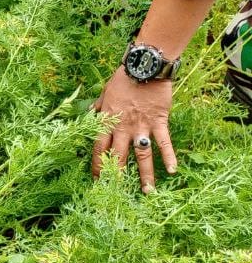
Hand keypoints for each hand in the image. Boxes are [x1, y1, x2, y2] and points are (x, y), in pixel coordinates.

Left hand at [91, 67, 177, 192]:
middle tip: (118, 194)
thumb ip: (97, 109)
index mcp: (106, 122)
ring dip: (145, 175)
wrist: (143, 67)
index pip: (99, 149)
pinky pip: (164, 142)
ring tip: (147, 192)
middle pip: (118, 157)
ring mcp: (141, 126)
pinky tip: (173, 170)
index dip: (98, 166)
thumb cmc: (122, 80)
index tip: (97, 180)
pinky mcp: (159, 122)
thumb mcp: (103, 94)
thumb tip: (89, 117)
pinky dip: (169, 156)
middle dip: (117, 177)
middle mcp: (122, 128)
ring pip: (141, 155)